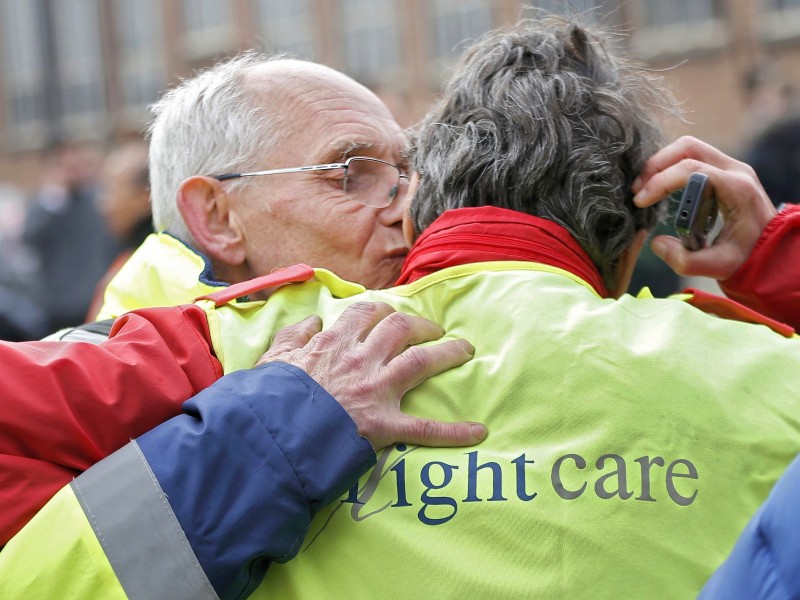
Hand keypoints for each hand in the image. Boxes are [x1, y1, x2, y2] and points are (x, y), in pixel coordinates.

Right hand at [256, 302, 486, 450]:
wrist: (273, 433)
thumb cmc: (271, 397)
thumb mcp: (273, 358)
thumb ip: (293, 335)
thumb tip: (314, 320)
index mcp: (334, 343)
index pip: (365, 314)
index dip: (382, 310)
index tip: (390, 314)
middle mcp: (361, 359)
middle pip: (400, 328)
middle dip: (421, 325)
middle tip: (432, 329)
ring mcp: (376, 390)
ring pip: (422, 361)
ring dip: (447, 352)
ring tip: (464, 350)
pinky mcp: (385, 426)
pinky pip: (425, 428)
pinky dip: (454, 431)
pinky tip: (478, 431)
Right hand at [632, 136, 776, 279]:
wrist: (771, 248)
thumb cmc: (747, 256)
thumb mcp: (719, 266)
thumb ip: (686, 261)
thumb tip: (656, 243)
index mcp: (737, 188)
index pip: (692, 170)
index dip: (660, 181)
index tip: (640, 201)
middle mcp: (735, 170)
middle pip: (688, 148)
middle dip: (657, 165)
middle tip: (638, 190)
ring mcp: (730, 167)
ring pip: (688, 147)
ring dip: (662, 163)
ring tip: (644, 187)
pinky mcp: (723, 170)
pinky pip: (692, 156)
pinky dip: (670, 166)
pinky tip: (658, 185)